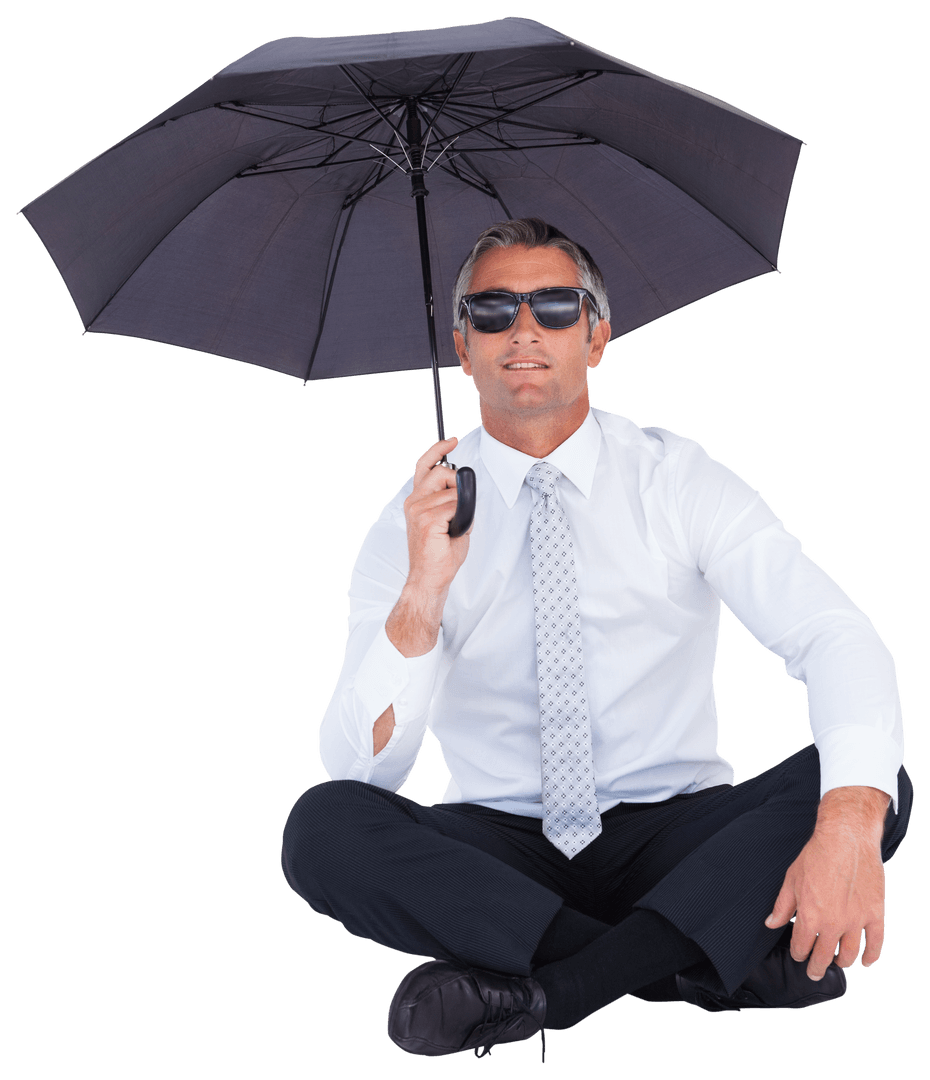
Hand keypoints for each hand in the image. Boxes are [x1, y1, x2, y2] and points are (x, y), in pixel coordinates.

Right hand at [403, 436, 470, 594]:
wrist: (429, 577)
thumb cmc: (439, 553)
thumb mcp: (449, 520)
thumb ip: (454, 501)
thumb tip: (465, 488)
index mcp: (416, 500)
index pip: (425, 466)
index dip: (437, 450)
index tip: (451, 441)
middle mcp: (414, 502)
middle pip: (441, 472)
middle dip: (457, 483)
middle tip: (460, 503)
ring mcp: (418, 510)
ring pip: (452, 494)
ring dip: (462, 510)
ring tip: (454, 528)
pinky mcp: (426, 520)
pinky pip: (454, 508)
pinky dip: (461, 519)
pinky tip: (452, 532)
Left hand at [765, 786, 888, 979]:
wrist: (846, 839)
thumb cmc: (816, 856)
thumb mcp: (791, 880)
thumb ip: (782, 906)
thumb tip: (771, 924)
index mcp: (810, 917)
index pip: (802, 947)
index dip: (799, 954)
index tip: (799, 955)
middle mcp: (833, 924)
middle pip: (824, 956)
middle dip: (817, 966)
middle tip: (814, 972)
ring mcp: (856, 921)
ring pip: (849, 953)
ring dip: (841, 962)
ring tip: (836, 963)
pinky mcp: (875, 914)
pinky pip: (876, 943)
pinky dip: (871, 956)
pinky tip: (865, 961)